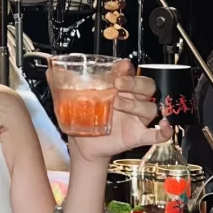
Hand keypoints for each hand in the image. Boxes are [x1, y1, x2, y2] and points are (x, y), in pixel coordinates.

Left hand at [48, 60, 167, 163]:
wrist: (82, 145)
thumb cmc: (81, 119)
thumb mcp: (70, 99)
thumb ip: (61, 83)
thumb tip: (49, 67)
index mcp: (119, 88)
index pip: (131, 72)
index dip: (128, 68)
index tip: (121, 67)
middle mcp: (131, 100)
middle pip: (146, 86)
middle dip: (135, 83)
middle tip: (118, 84)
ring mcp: (136, 119)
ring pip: (149, 107)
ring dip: (136, 105)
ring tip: (118, 104)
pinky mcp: (137, 135)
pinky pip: (156, 134)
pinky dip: (163, 131)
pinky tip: (163, 127)